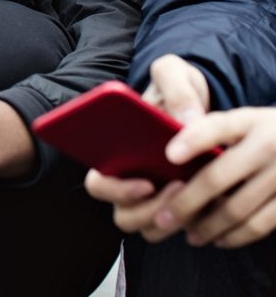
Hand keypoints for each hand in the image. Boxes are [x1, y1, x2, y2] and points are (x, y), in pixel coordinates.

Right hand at [83, 54, 212, 242]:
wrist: (201, 104)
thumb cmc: (176, 91)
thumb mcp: (174, 75)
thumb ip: (176, 89)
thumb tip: (187, 124)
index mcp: (112, 149)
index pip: (96, 182)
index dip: (113, 189)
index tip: (145, 182)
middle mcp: (125, 177)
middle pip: (121, 212)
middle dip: (144, 208)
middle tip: (172, 187)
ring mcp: (150, 195)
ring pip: (145, 226)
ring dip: (165, 216)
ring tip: (189, 191)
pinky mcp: (176, 206)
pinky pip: (173, 227)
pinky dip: (188, 219)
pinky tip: (205, 197)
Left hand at [157, 108, 275, 248]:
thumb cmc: (268, 134)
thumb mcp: (248, 121)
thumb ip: (215, 130)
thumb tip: (172, 153)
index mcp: (251, 121)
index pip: (218, 127)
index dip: (193, 140)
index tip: (170, 156)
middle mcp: (269, 146)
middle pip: (218, 177)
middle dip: (186, 202)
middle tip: (162, 218)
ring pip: (236, 208)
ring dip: (207, 226)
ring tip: (188, 235)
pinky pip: (260, 226)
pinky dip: (236, 236)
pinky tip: (219, 239)